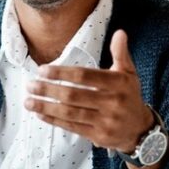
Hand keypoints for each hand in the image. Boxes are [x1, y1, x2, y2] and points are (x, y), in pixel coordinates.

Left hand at [24, 29, 153, 152]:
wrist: (140, 129)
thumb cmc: (129, 95)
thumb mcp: (129, 73)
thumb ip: (121, 53)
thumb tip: (120, 32)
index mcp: (118, 83)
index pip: (84, 76)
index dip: (61, 73)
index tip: (42, 70)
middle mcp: (112, 103)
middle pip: (73, 96)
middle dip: (48, 90)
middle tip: (29, 85)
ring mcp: (105, 121)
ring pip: (70, 113)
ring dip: (46, 107)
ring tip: (28, 101)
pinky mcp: (98, 136)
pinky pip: (72, 127)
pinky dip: (54, 121)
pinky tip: (40, 114)